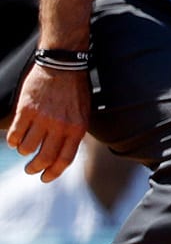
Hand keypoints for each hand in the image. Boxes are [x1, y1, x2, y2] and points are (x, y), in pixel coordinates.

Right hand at [8, 63, 88, 181]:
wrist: (63, 66)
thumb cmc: (75, 90)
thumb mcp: (83, 113)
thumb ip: (74, 133)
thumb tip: (63, 154)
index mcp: (77, 128)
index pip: (64, 159)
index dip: (53, 173)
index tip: (45, 178)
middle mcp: (60, 126)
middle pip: (44, 158)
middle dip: (35, 168)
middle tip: (30, 169)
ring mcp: (42, 118)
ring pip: (27, 148)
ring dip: (24, 152)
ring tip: (24, 148)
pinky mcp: (26, 110)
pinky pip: (16, 134)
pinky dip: (13, 141)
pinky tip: (15, 140)